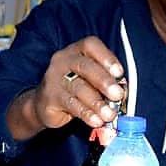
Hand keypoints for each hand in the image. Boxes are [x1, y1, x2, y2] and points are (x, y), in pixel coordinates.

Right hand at [7, 36, 125, 139]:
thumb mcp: (89, 78)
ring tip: (109, 115)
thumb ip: (104, 80)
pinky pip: (71, 105)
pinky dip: (86, 114)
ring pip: (79, 88)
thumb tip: (123, 92)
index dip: (106, 57)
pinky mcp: (50, 97)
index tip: (119, 73)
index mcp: (76, 50)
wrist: (43, 103)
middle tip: (118, 95)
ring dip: (97, 103)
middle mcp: (63, 60)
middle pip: (85, 67)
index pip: (91, 45)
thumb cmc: (74, 87)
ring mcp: (53, 78)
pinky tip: (96, 121)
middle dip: (104, 81)